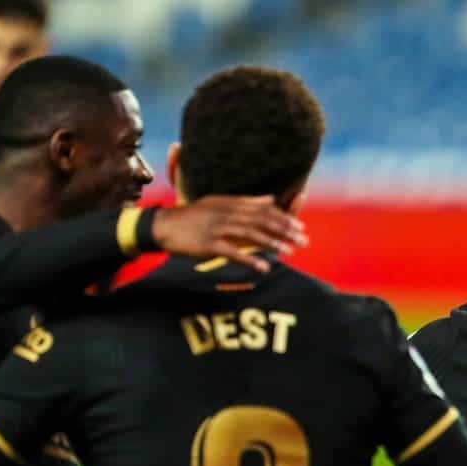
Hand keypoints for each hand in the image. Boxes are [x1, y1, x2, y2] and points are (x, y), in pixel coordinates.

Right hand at [151, 195, 307, 271]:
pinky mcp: (208, 244)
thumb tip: (271, 198)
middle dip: (284, 230)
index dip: (283, 217)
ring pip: (250, 234)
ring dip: (272, 243)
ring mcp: (216, 228)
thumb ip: (246, 202)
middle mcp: (226, 213)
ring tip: (289, 251)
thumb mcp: (219, 203)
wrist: (163, 225)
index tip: (300, 226)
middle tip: (303, 240)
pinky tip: (264, 266)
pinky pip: (232, 252)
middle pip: (261, 220)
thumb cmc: (193, 216)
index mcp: (230, 203)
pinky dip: (249, 260)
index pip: (263, 209)